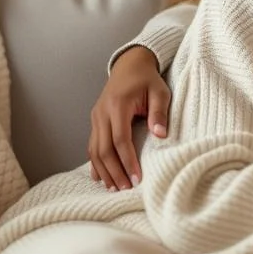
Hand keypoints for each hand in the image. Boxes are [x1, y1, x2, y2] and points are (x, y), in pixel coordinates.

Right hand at [88, 46, 168, 190]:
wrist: (130, 64)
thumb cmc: (147, 79)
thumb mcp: (160, 91)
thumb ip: (159, 112)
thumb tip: (160, 135)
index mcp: (118, 105)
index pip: (120, 139)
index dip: (128, 161)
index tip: (137, 178)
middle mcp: (102, 113)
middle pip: (103, 149)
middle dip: (114, 171)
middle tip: (125, 189)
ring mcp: (96, 117)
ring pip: (94, 149)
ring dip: (103, 170)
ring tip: (114, 188)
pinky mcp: (95, 120)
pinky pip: (92, 145)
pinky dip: (95, 162)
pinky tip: (100, 177)